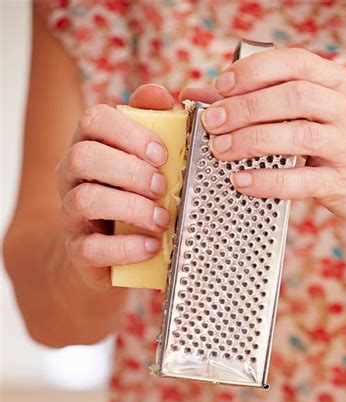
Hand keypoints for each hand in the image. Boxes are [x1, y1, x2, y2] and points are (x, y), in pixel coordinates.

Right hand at [55, 85, 173, 287]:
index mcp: (88, 145)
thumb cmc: (132, 196)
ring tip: (162, 219)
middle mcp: (71, 176)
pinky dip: (126, 248)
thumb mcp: (143, 160)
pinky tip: (151, 246)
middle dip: (129, 170)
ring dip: (131, 208)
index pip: (94, 120)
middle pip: (84, 157)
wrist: (105, 252)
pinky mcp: (78, 250)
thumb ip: (151, 124)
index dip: (129, 133)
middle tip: (161, 186)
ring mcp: (71, 213)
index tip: (162, 153)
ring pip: (85, 200)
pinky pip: (90, 248)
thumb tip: (160, 93)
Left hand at [200, 48, 345, 231]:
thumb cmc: (345, 142)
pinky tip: (242, 181)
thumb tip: (204, 97)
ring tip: (220, 150)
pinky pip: (303, 181)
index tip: (223, 85)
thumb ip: (268, 102)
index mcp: (338, 84)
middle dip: (246, 107)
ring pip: (299, 135)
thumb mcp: (318, 113)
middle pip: (294, 97)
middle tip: (214, 122)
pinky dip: (268, 181)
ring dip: (253, 140)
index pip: (295, 63)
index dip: (255, 70)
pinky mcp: (343, 184)